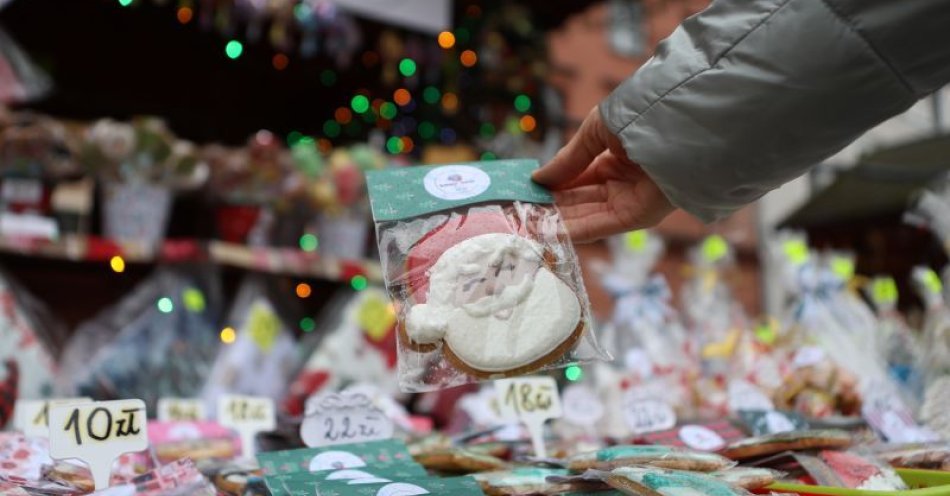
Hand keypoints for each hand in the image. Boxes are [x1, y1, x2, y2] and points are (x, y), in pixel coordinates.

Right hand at [532, 108, 673, 242]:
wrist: (676, 122)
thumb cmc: (638, 116)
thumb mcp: (594, 132)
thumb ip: (568, 160)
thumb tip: (537, 179)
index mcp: (613, 159)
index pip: (576, 179)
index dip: (551, 186)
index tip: (525, 192)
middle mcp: (621, 183)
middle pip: (578, 200)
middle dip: (549, 207)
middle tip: (519, 212)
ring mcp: (628, 201)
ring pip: (585, 215)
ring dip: (556, 221)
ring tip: (525, 224)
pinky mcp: (636, 216)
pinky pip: (599, 226)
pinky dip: (574, 230)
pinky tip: (547, 232)